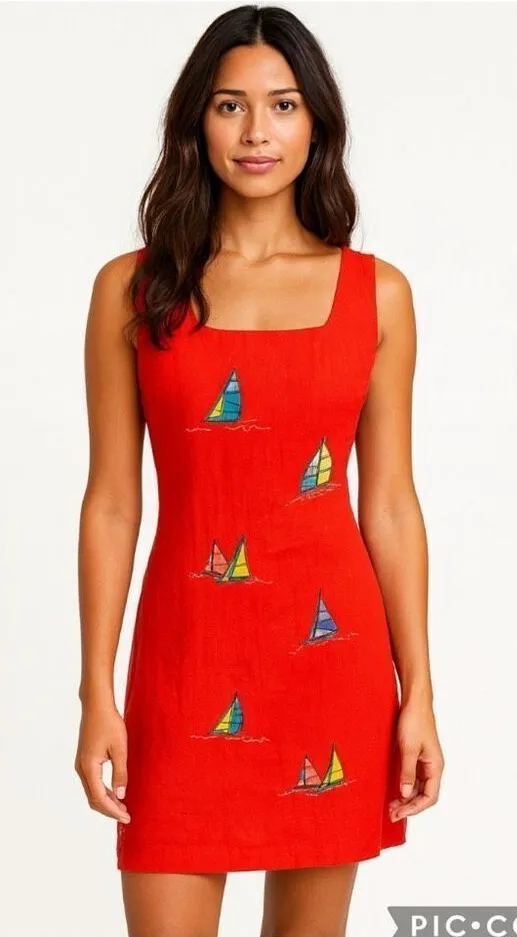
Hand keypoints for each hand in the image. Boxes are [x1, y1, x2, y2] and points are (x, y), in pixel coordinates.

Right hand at [74, 699, 130, 823]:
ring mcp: (81, 764)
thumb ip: (120, 772)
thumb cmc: (109, 723)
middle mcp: (81, 768)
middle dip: (109, 809)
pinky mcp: (85, 760)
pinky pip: (92, 783)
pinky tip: (115, 792)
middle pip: (93, 798)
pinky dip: (103, 791)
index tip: (126, 817)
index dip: (113, 810)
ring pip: (92, 791)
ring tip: (123, 807)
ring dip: (106, 801)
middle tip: (126, 816)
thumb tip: (121, 796)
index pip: (100, 798)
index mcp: (89, 767)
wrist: (96, 706)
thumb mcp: (120, 748)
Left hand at [389, 699, 444, 821]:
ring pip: (419, 788)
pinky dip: (405, 787)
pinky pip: (414, 778)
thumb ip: (407, 772)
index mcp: (436, 767)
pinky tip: (395, 791)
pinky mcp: (417, 757)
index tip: (399, 814)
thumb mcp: (408, 748)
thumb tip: (406, 794)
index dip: (415, 809)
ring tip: (391, 806)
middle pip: (424, 795)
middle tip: (392, 814)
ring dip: (406, 799)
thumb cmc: (414, 721)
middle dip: (409, 807)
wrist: (414, 702)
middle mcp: (433, 767)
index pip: (429, 797)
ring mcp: (425, 762)